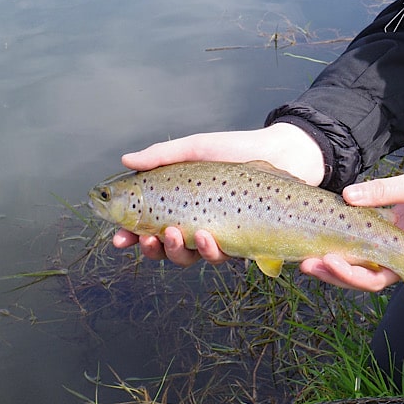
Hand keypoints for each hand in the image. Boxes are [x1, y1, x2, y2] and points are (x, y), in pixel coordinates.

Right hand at [111, 122, 324, 266]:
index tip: (119, 239)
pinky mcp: (242, 241)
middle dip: (151, 249)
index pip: (148, 226)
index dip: (130, 236)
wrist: (284, 152)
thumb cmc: (239, 148)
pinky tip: (205, 235)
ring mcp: (220, 232)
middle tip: (146, 239)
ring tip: (174, 234)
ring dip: (176, 251)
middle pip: (165, 248)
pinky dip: (209, 250)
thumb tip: (126, 159)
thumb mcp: (198, 146)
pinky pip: (221, 255)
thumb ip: (164, 155)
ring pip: (189, 257)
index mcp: (182, 202)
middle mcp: (197, 220)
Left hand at [299, 158, 403, 291]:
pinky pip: (372, 248)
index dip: (349, 273)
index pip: (377, 276)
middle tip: (305, 262)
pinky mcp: (400, 235)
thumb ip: (384, 191)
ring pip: (366, 267)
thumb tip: (346, 196)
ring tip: (309, 255)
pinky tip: (330, 239)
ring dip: (339, 263)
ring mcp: (403, 248)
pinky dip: (352, 246)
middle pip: (366, 278)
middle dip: (335, 273)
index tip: (327, 258)